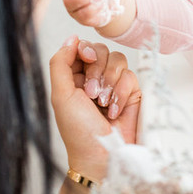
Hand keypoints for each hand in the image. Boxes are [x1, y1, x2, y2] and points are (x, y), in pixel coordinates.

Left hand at [49, 36, 140, 181]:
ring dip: (110, 82)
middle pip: (102, 50)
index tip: (87, 59)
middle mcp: (94, 77)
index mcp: (75, 77)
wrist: (104, 156)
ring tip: (103, 104)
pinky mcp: (132, 92)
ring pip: (118, 59)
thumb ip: (61, 63)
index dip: (86, 50)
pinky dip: (122, 93)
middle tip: (92, 94)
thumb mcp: (60, 95)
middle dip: (97, 70)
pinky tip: (114, 111)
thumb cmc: (78, 131)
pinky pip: (131, 75)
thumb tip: (71, 37)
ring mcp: (114, 84)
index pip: (82, 47)